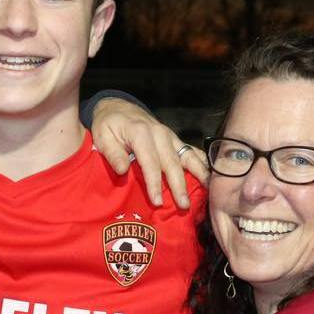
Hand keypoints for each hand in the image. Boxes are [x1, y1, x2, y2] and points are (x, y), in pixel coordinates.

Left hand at [90, 98, 207, 208]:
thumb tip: (123, 170)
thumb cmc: (109, 125)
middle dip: (178, 185)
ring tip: (207, 192)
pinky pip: (192, 151)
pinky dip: (203, 163)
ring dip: (198, 175)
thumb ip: (113, 153)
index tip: (157, 202)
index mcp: (141, 133)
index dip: (154, 183)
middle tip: (184, 205)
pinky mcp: (175, 140)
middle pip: (172, 163)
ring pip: (187, 156)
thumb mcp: (102, 136)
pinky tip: (211, 177)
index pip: (150, 162)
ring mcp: (170, 136)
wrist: (119, 108)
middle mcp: (160, 134)